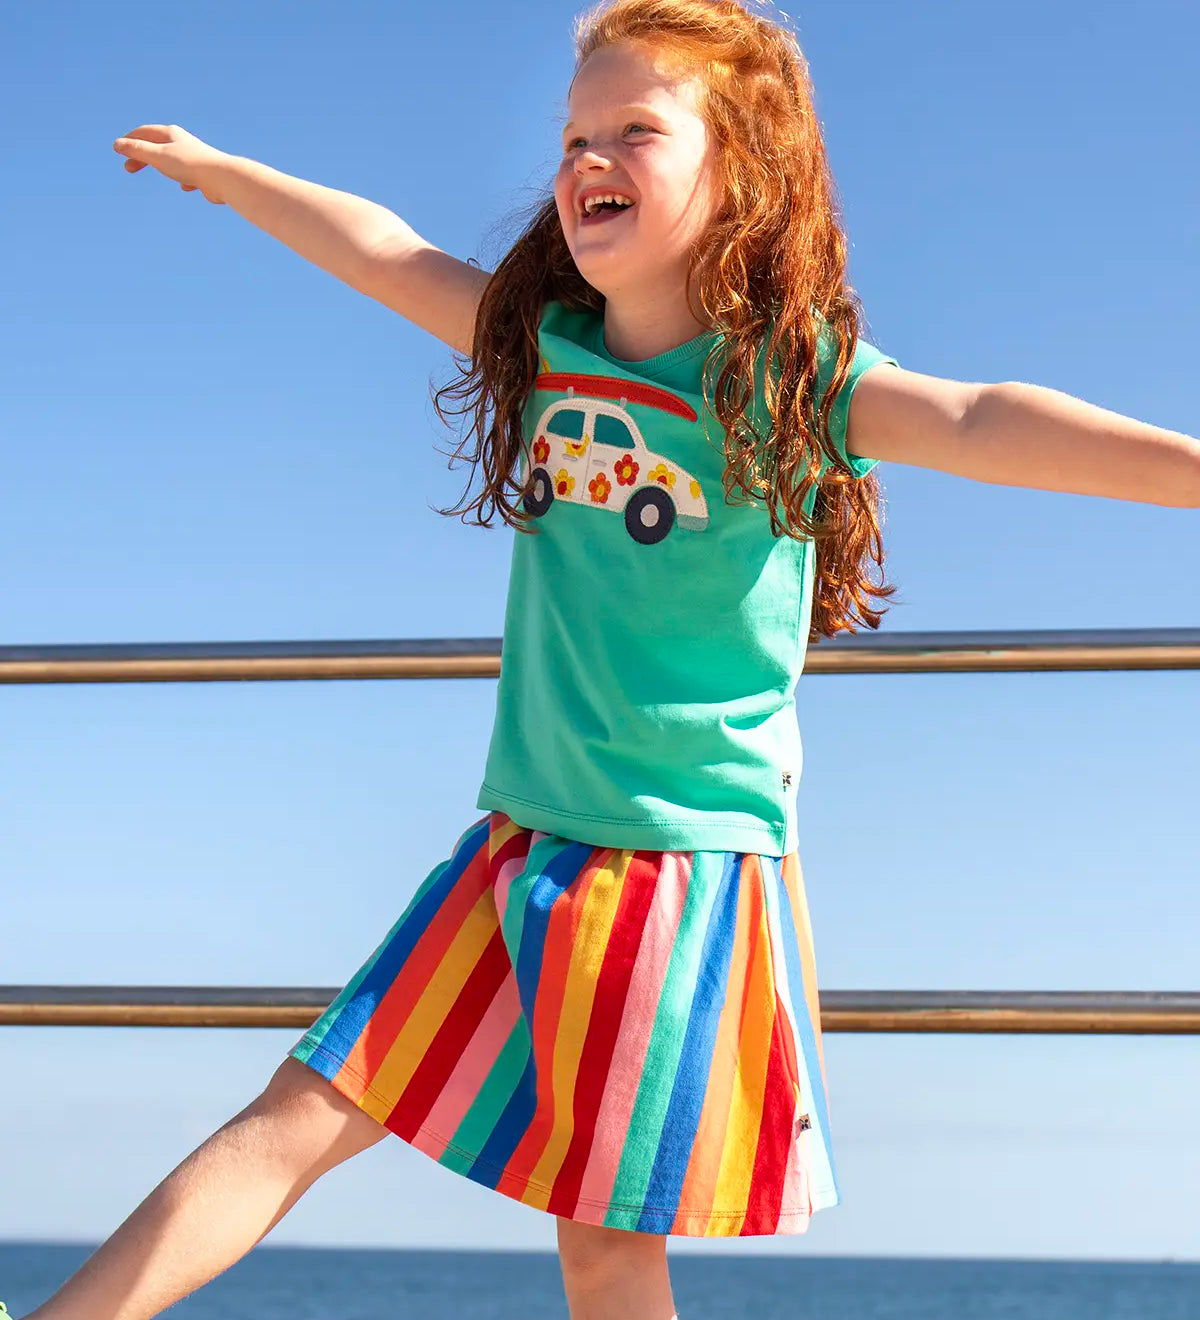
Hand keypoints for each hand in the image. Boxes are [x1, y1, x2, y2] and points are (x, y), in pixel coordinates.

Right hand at [112, 124, 229, 203]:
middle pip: (157, 146)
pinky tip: (186, 187)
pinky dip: (182, 179)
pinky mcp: (204, 174)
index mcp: (170, 133)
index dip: (129, 139)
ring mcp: (194, 157)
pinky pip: (189, 175)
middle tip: (128, 168)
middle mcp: (182, 142)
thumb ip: (137, 150)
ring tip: (157, 172)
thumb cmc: (189, 165)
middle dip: (141, 156)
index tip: (118, 149)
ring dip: (161, 165)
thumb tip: (117, 144)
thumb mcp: (158, 156)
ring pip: (173, 160)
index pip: (144, 132)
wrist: (221, 178)